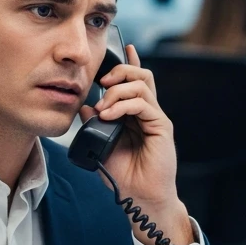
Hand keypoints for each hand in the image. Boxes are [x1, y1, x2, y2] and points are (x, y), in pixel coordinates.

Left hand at [80, 45, 193, 244]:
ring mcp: (155, 118)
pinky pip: (144, 104)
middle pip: (140, 75)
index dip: (129, 62)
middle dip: (120, 71)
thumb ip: (93, 125)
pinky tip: (109, 115)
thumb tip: (84, 107)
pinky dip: (124, 105)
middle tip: (102, 83)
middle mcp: (147, 112)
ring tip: (103, 106)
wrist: (140, 197)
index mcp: (134, 114)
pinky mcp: (162, 127)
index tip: (122, 47)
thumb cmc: (123, 175)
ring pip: (142, 85)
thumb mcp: (100, 145)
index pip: (134, 81)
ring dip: (118, 90)